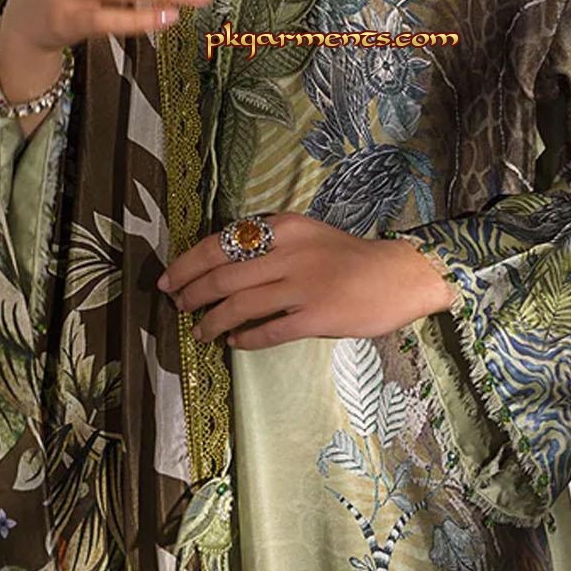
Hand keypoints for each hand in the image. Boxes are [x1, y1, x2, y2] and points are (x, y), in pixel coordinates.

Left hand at [155, 212, 454, 350]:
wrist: (401, 276)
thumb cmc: (350, 258)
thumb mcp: (307, 236)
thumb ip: (271, 245)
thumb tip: (223, 266)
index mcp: (284, 227)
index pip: (220, 242)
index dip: (188, 263)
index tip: (169, 278)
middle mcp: (289, 252)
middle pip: (222, 274)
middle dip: (192, 293)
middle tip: (177, 306)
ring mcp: (302, 285)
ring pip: (238, 304)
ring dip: (211, 320)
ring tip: (199, 332)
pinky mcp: (316, 316)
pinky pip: (268, 331)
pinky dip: (245, 338)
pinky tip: (234, 343)